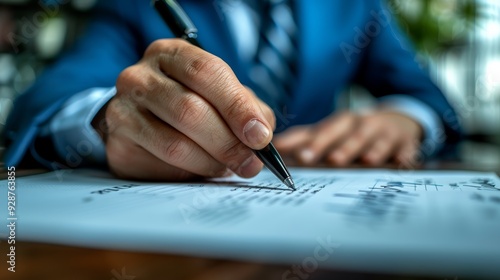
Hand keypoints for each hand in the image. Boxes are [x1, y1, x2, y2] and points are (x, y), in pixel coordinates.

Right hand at [93, 39, 274, 180]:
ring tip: (226, 167)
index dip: (238, 107)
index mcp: (172, 54)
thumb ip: (247, 110)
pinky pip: (161, 163)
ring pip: (176, 143)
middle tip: (250, 163)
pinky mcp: (118, 142)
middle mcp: (141, 75)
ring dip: (211, 162)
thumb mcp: (222, 96)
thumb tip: (262, 136)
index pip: (208, 73)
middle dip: (228, 143)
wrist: (144, 120)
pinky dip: (190, 171)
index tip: (260, 136)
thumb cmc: (190, 104)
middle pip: (191, 110)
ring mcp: (123, 108)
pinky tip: (200, 169)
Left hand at [273, 110, 422, 166]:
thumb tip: (276, 146)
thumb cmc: (354, 132)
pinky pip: (404, 147)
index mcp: (340, 123)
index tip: (299, 155)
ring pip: (374, 138)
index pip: (323, 130)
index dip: (312, 142)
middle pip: (346, 132)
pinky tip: (399, 162)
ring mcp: (383, 132)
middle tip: (326, 159)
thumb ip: (303, 139)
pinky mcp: (404, 141)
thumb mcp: (331, 132)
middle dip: (335, 144)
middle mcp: (360, 124)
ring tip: (364, 161)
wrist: (397, 122)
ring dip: (368, 148)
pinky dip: (403, 154)